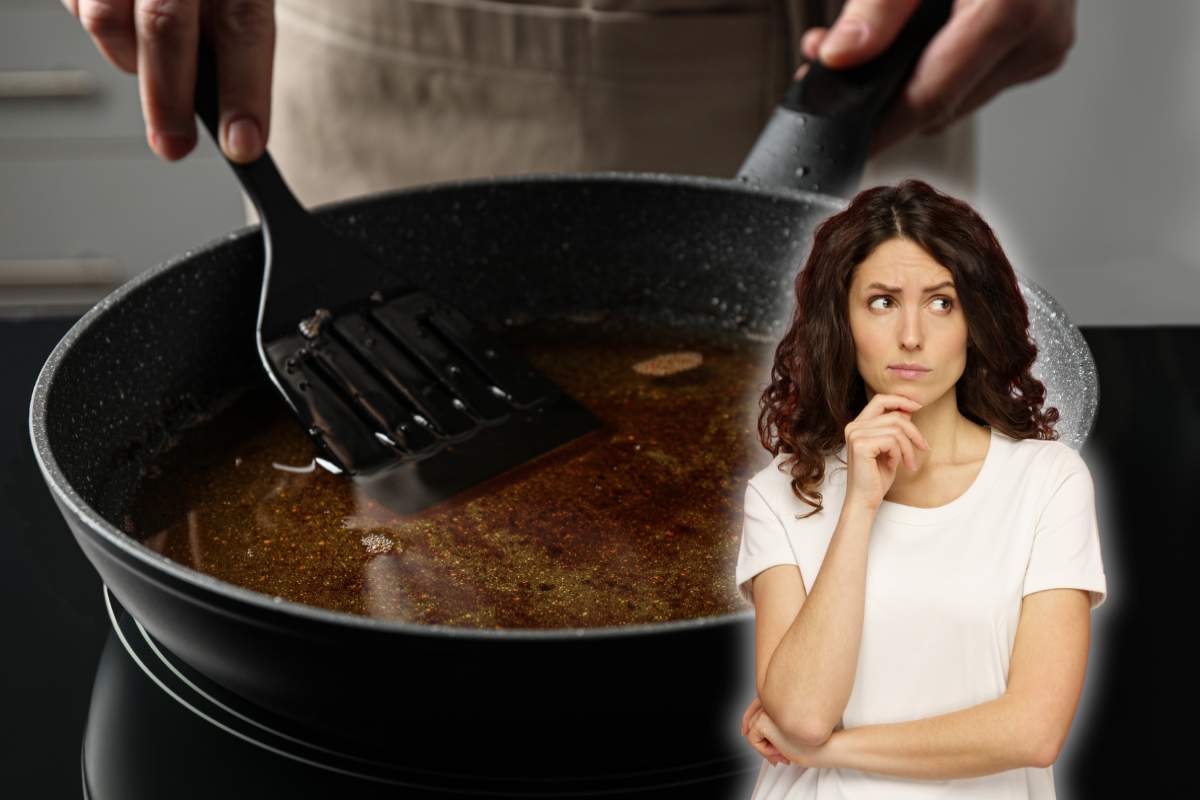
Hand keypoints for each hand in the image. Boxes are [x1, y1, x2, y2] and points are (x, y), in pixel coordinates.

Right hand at [62, 0, 275, 162]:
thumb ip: (233, 35)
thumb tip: (233, 119)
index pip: (244, 27)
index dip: (245, 90)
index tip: (244, 145)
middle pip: (166, 25)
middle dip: (170, 98)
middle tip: (175, 145)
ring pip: (106, 21)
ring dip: (129, 61)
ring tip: (150, 61)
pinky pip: (77, 7)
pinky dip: (101, 27)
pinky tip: (123, 19)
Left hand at [745, 701, 837, 768]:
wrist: (828, 744)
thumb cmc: (814, 739)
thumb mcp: (791, 728)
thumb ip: (775, 724)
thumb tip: (746, 731)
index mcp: (779, 697)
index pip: (757, 710)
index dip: (762, 733)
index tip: (776, 749)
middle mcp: (771, 699)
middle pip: (752, 722)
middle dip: (764, 743)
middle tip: (781, 756)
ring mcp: (767, 709)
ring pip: (751, 731)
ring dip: (764, 748)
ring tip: (782, 755)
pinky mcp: (763, 720)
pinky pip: (752, 739)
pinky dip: (763, 750)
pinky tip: (780, 753)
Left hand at [795, 0, 1075, 155]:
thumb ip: (878, 8)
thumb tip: (839, 57)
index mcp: (1012, 9)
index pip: (930, 98)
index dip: (878, 127)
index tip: (842, 140)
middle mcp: (1037, 38)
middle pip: (941, 106)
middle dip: (882, 93)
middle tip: (830, 61)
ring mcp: (1043, 48)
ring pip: (956, 99)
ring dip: (907, 81)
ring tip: (868, 43)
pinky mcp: (1040, 50)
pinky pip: (975, 80)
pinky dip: (938, 68)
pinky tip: (912, 41)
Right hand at [843, 393, 930, 510]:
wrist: (865, 500)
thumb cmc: (877, 477)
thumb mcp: (890, 449)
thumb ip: (894, 429)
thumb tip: (908, 411)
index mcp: (858, 425)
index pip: (880, 400)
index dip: (901, 400)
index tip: (918, 406)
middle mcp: (854, 427)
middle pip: (895, 416)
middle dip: (914, 432)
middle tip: (924, 447)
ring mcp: (855, 435)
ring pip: (897, 429)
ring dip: (909, 448)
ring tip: (909, 463)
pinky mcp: (861, 445)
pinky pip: (892, 441)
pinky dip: (900, 454)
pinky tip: (895, 465)